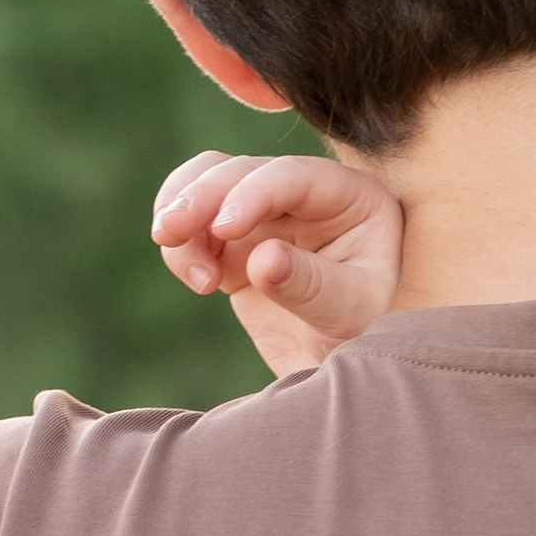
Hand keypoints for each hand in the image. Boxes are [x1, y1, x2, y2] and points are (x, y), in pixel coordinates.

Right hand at [151, 150, 403, 376]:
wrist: (346, 364)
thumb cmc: (367, 333)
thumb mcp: (351, 312)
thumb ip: (311, 285)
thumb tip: (262, 260)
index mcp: (350, 196)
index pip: (293, 177)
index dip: (252, 193)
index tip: (223, 229)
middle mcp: (306, 195)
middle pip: (240, 171)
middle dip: (200, 197)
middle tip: (168, 232)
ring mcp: (267, 215)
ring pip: (206, 185)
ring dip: (182, 216)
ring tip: (195, 274)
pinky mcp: (235, 245)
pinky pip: (194, 226)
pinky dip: (181, 246)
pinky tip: (199, 280)